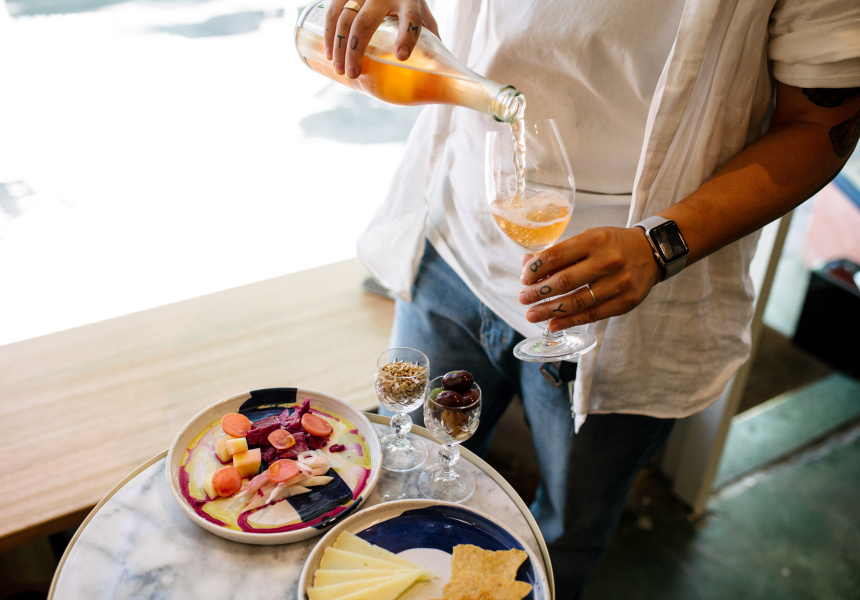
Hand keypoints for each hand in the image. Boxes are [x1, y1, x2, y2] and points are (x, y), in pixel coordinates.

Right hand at [323, 0, 438, 78]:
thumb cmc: (410, 0)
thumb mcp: (424, 15)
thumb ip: (430, 38)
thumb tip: (438, 73)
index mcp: (409, 0)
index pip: (410, 18)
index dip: (406, 37)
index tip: (401, 57)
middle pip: (366, 23)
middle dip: (356, 51)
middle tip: (354, 74)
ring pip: (345, 18)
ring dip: (339, 46)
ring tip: (340, 70)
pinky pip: (332, 11)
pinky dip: (328, 33)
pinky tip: (328, 53)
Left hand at [518, 227, 662, 330]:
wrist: (652, 252)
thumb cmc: (613, 244)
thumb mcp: (588, 238)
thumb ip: (560, 253)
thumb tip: (527, 264)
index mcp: (595, 240)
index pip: (556, 256)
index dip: (535, 269)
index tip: (524, 278)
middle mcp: (608, 261)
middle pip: (564, 281)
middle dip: (538, 292)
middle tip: (523, 298)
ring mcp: (618, 283)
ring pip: (577, 302)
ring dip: (549, 311)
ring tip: (532, 314)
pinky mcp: (625, 302)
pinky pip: (592, 315)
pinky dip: (569, 321)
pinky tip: (552, 324)